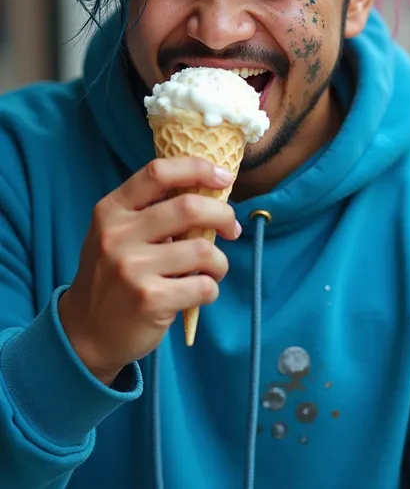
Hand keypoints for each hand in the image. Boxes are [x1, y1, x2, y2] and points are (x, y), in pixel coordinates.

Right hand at [59, 157, 239, 384]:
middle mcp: (118, 235)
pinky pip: (203, 286)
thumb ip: (151, 211)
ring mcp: (132, 268)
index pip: (158, 172)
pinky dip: (211, 288)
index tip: (223, 177)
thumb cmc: (113, 274)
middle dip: (223, 215)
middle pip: (189, 207)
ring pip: (203, 250)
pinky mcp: (149, 300)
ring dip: (219, 261)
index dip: (197, 168)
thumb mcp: (117, 233)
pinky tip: (199, 292)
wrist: (87, 331)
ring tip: (213, 269)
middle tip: (231, 228)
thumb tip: (211, 192)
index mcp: (111, 210)